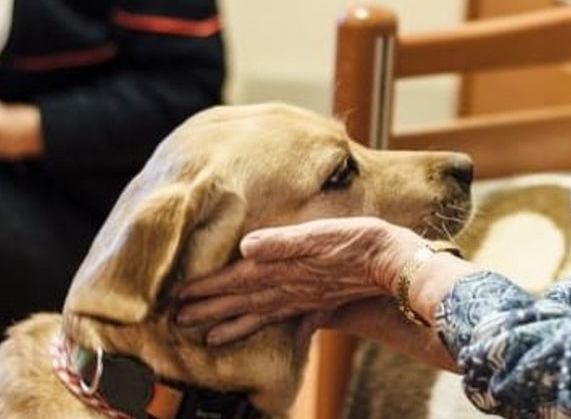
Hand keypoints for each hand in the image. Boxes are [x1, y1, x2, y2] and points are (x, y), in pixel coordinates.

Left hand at [176, 217, 424, 345]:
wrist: (393, 262)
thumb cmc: (358, 241)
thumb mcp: (318, 233)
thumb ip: (281, 242)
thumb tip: (246, 247)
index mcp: (283, 267)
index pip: (235, 279)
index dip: (205, 287)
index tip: (177, 296)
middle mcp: (288, 288)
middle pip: (240, 301)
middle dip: (208, 310)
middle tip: (176, 320)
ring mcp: (303, 299)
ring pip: (258, 315)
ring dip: (230, 325)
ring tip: (207, 338)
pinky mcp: (318, 303)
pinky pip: (284, 320)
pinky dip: (266, 327)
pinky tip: (260, 331)